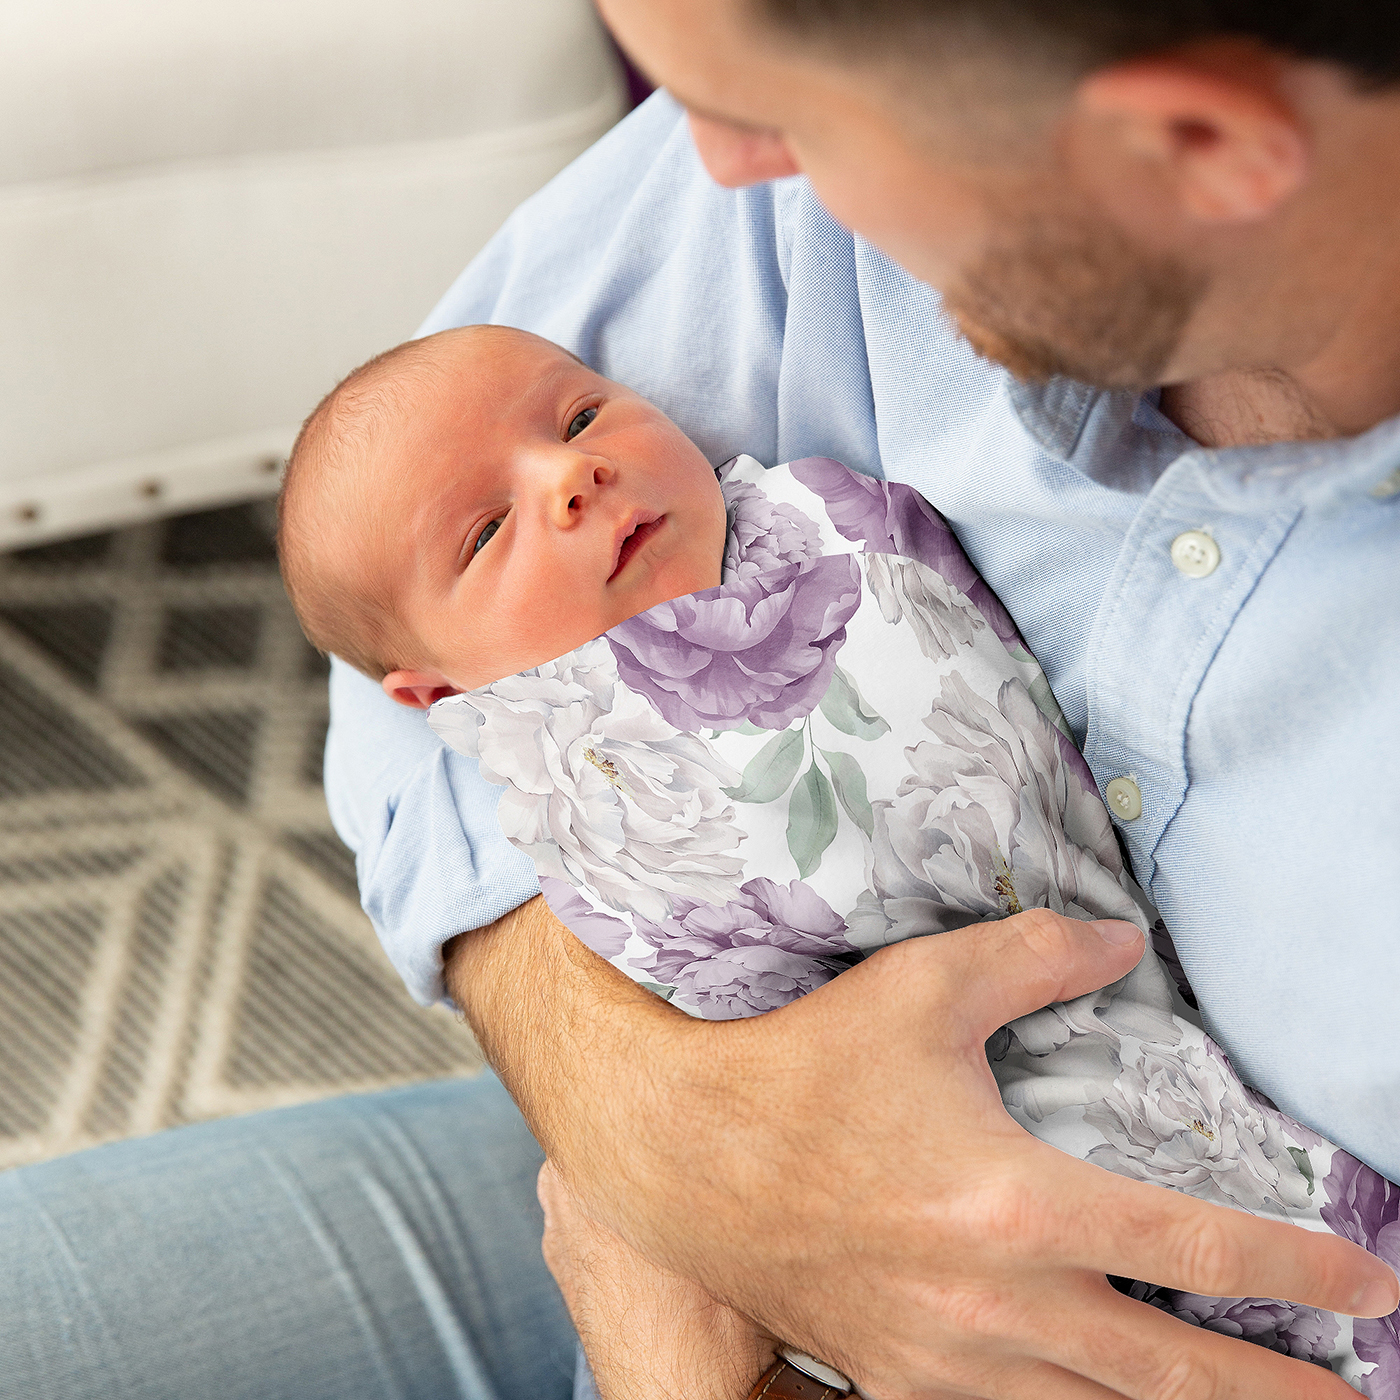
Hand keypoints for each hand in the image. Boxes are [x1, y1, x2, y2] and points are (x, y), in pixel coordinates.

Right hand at [448, 900, 1398, 1398]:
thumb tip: (1124, 940)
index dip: (1295, 1267)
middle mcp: (999, 1302)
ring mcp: (949, 1358)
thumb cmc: (803, 1067)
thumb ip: (1033, 955)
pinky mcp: (900, 1379)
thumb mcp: (918, 988)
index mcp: (1017, 1203)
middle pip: (1172, 1371)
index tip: (1368, 1283)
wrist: (684, 1157)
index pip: (1192, 1245)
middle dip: (1276, 1392)